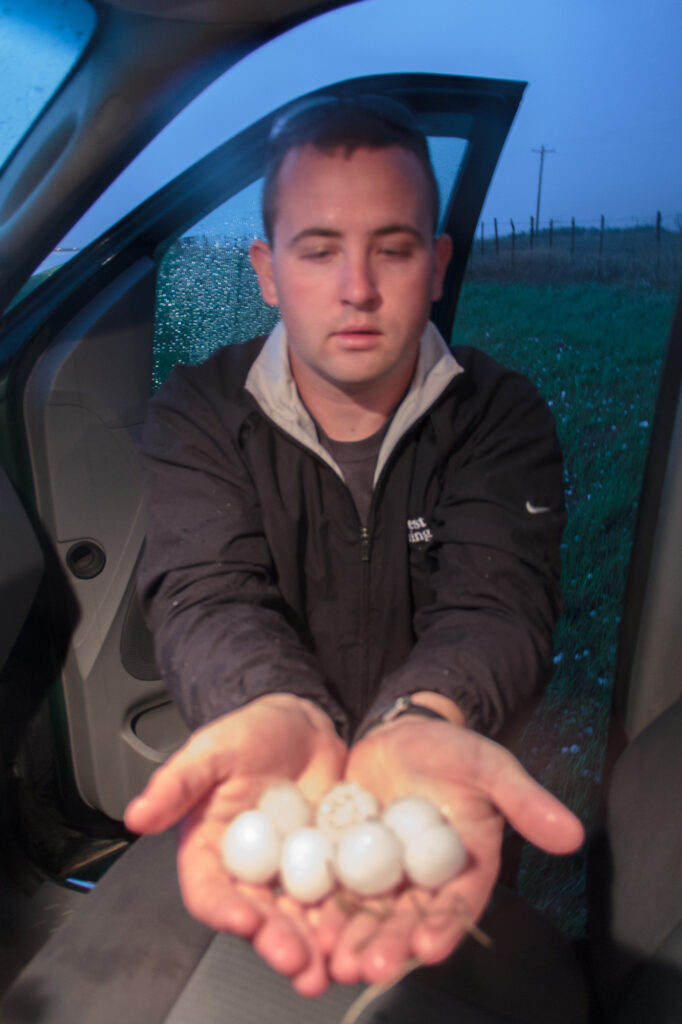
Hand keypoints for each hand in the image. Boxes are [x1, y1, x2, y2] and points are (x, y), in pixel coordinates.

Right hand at [124, 693, 346, 994]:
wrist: (302, 724)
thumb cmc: (248, 733)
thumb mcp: (210, 750)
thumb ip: (176, 783)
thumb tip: (136, 815)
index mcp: (210, 853)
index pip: (208, 892)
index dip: (223, 911)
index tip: (244, 920)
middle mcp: (249, 873)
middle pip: (258, 917)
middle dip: (276, 942)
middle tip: (296, 960)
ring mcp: (291, 874)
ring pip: (299, 919)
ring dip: (313, 947)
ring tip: (328, 966)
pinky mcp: (329, 868)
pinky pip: (337, 898)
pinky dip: (348, 919)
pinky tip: (362, 931)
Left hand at [314, 717, 584, 987]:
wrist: (402, 731)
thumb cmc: (453, 749)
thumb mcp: (491, 767)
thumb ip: (526, 802)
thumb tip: (572, 835)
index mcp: (463, 870)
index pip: (456, 907)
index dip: (443, 928)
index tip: (427, 948)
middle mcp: (421, 881)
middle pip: (405, 922)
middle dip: (387, 947)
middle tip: (366, 967)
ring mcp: (381, 873)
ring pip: (366, 914)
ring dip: (350, 939)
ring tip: (333, 958)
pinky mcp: (344, 858)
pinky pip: (331, 886)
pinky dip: (319, 905)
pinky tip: (303, 921)